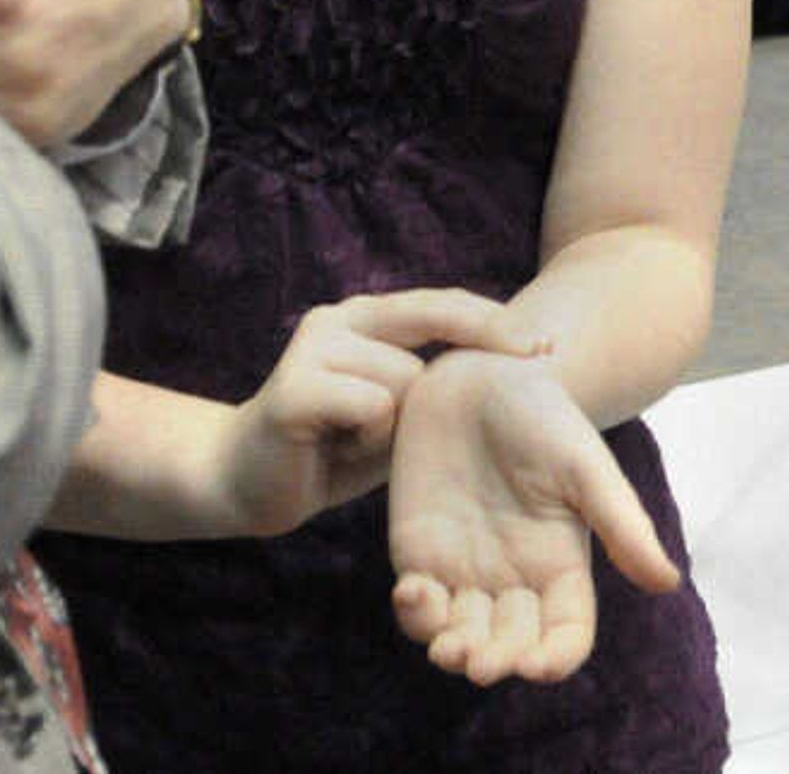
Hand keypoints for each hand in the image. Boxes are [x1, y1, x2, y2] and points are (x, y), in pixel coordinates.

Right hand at [215, 289, 539, 537]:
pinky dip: (368, 437)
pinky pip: (373, 405)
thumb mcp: (391, 416)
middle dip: (479, 348)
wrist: (242, 483)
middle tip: (523, 365)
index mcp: (363, 318)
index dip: (495, 323)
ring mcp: (314, 347)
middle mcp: (338, 319)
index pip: (442, 305)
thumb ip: (430, 392)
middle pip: (432, 320)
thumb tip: (505, 380)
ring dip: (395, 426)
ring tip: (353, 443)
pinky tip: (334, 449)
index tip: (546, 348)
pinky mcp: (295, 387)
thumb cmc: (328, 451)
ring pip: (406, 378)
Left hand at [385, 349, 680, 685]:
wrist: (476, 370)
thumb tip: (667, 583)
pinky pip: (417, 603)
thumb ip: (621, 523)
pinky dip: (414, 611)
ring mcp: (463, 569)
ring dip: (451, 651)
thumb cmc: (541, 412)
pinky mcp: (418, 552)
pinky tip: (414, 590)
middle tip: (480, 663)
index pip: (566, 633)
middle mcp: (513, 577)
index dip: (556, 659)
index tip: (537, 666)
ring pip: (460, 636)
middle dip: (497, 662)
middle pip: (510, 646)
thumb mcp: (585, 464)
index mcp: (561, 564)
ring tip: (447, 646)